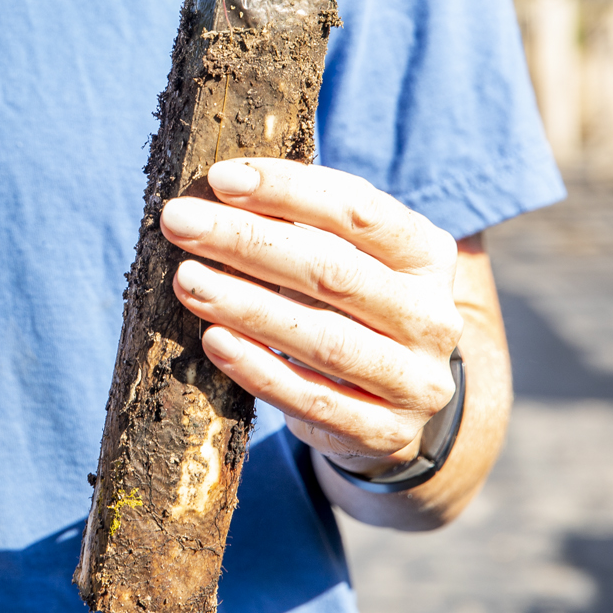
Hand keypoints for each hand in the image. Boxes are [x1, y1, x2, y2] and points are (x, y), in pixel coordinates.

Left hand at [161, 158, 461, 473]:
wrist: (396, 403)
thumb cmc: (350, 309)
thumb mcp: (347, 259)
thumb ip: (300, 227)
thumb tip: (214, 195)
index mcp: (428, 255)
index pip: (358, 210)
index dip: (288, 190)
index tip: (219, 178)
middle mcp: (433, 318)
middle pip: (333, 271)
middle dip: (247, 242)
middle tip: (179, 222)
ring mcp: (415, 381)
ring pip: (324, 339)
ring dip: (246, 306)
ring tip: (186, 280)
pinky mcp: (387, 433)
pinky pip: (312, 399)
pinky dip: (258, 369)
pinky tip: (213, 341)